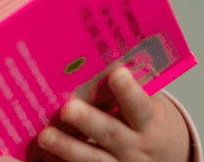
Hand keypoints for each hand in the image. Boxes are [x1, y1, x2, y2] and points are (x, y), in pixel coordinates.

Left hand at [37, 67, 190, 161]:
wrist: (162, 158)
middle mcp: (133, 145)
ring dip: (68, 147)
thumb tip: (93, 53)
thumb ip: (124, 88)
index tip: (117, 74)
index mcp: (147, 122)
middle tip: (68, 108)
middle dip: (89, 121)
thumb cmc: (143, 121)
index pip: (140, 107)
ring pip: (94, 158)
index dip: (129, 92)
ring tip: (45, 136)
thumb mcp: (145, 105)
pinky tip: (42, 153)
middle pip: (111, 133)